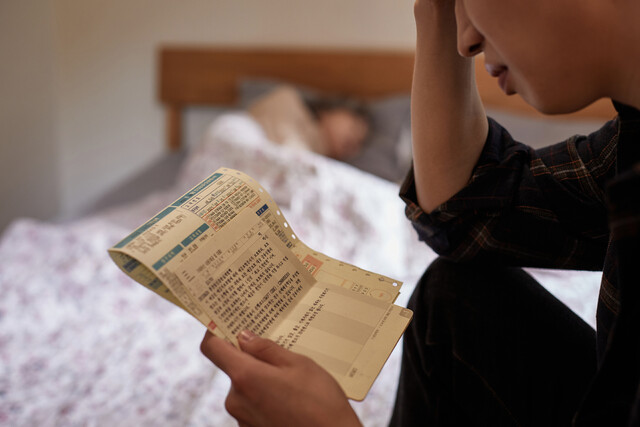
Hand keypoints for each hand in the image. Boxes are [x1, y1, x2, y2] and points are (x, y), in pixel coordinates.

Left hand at [201, 330, 361, 426]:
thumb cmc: (320, 404)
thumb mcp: (299, 365)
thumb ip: (267, 349)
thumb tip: (244, 337)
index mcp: (245, 377)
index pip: (213, 348)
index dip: (215, 332)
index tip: (226, 323)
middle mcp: (236, 400)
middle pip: (234, 368)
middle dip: (253, 359)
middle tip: (280, 354)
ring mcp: (242, 418)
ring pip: (246, 387)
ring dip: (262, 379)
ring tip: (293, 381)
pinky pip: (253, 405)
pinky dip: (267, 397)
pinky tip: (291, 399)